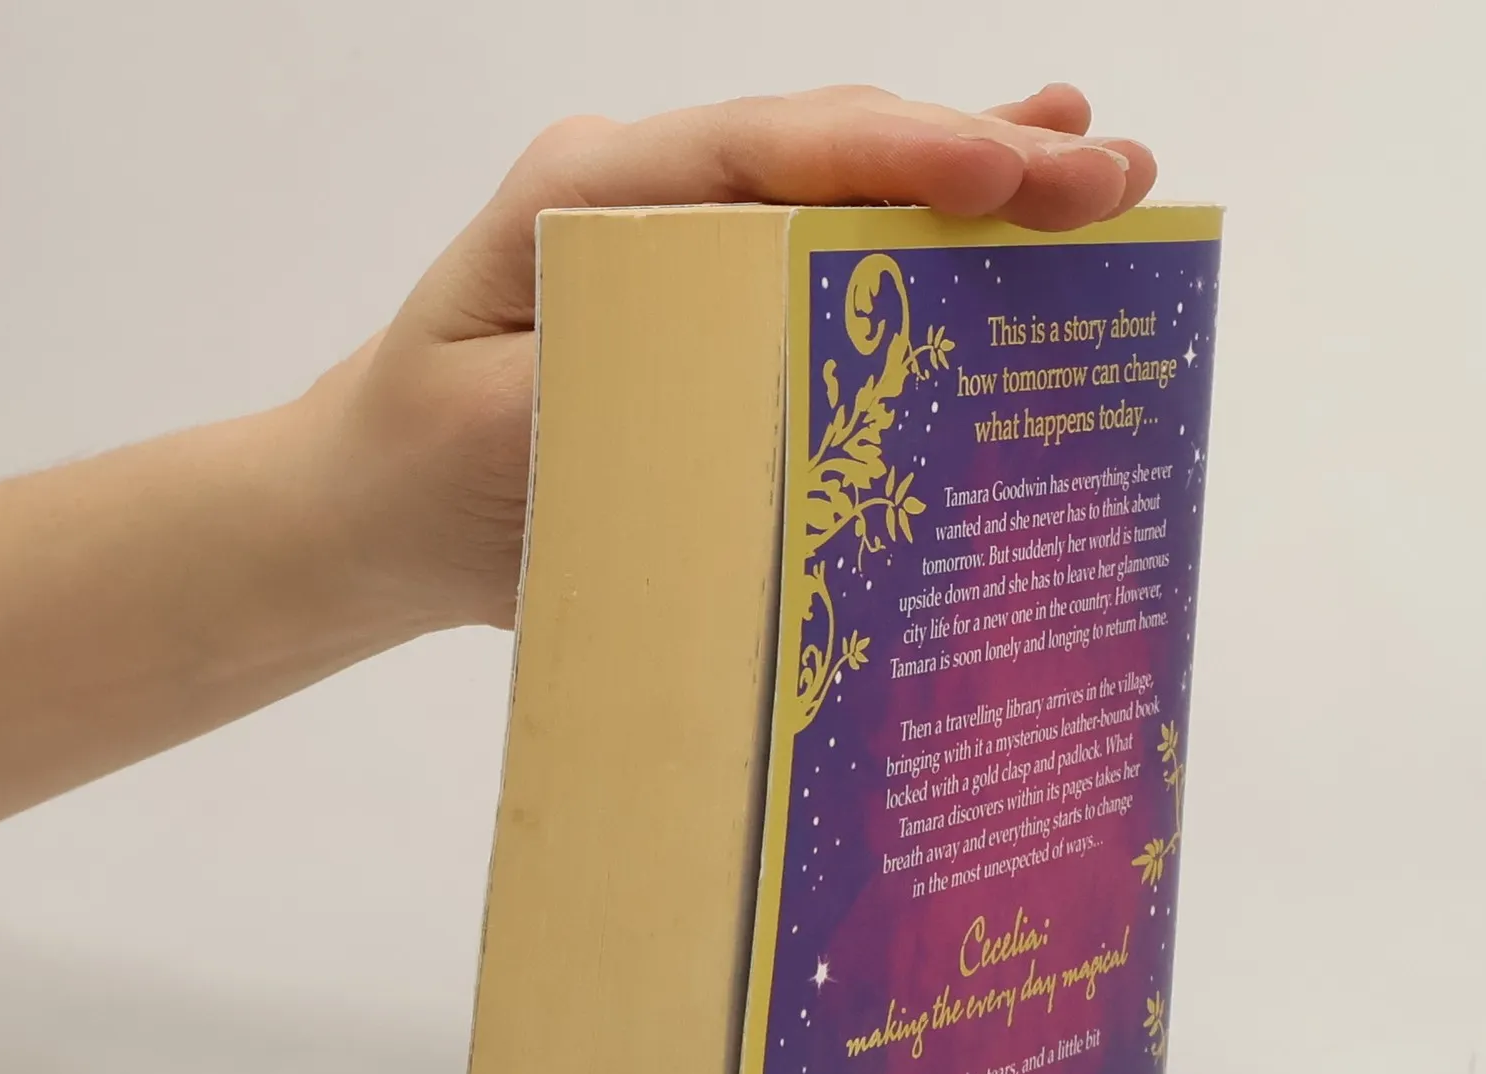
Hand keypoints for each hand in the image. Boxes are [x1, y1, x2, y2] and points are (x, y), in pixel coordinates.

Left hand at [300, 85, 1155, 642]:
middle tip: (1113, 174)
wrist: (371, 507)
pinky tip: (1001, 215)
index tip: (1017, 168)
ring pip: (844, 192)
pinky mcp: (707, 302)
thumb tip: (763, 387)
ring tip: (1098, 172)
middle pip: (829, 154)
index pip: (765, 154)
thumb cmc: (421, 473)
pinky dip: (918, 242)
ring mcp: (682, 241)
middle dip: (978, 156)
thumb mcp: (501, 441)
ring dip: (974, 181)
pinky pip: (825, 260)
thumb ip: (618, 397)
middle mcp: (647, 196)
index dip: (901, 154)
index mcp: (589, 198)